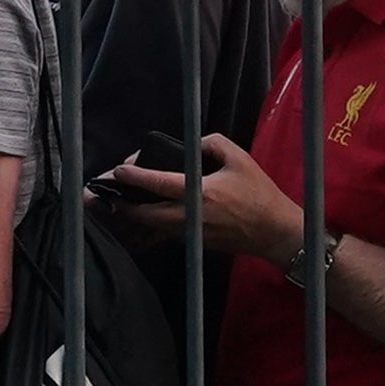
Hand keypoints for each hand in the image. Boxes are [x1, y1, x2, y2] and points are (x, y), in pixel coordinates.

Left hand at [115, 136, 311, 269]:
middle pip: (146, 214)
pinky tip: (144, 217)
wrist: (274, 232)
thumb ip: (213, 143)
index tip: (119, 170)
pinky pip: (166, 233)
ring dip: (135, 216)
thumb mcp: (240, 158)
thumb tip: (193, 145)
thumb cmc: (259, 194)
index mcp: (200, 192)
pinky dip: (152, 225)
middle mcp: (190, 215)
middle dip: (124, 204)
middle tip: (110, 193)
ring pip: (153, 227)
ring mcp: (191, 232)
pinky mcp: (195, 242)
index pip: (158, 183)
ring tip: (120, 204)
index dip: (134, 176)